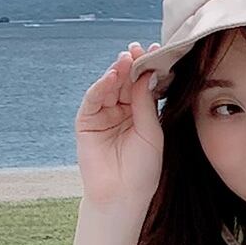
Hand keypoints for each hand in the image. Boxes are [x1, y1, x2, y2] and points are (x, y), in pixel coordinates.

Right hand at [75, 43, 164, 217]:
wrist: (122, 195)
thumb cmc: (143, 169)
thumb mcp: (151, 132)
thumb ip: (147, 103)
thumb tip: (146, 73)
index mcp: (141, 114)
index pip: (144, 86)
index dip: (150, 70)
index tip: (159, 52)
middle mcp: (122, 111)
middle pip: (126, 82)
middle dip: (133, 65)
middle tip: (139, 49)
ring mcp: (104, 115)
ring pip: (110, 87)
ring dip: (117, 72)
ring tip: (126, 59)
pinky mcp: (86, 121)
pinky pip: (93, 99)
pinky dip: (101, 86)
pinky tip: (111, 76)